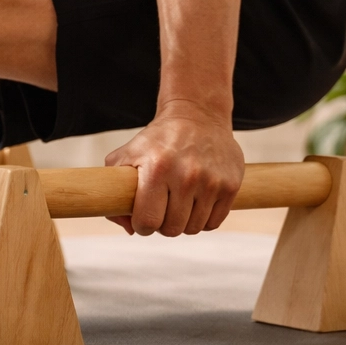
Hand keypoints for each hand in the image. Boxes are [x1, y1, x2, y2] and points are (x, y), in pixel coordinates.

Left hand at [103, 101, 244, 235]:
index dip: (141, 225)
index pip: (148, 221)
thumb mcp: (127, 156)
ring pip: (193, 228)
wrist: (198, 115)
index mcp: (157, 169)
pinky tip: (196, 203)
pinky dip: (203, 219)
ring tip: (178, 204)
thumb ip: (114, 192)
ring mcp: (211, 182)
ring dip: (183, 222)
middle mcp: (186, 176)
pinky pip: (214, 223)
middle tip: (161, 209)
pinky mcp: (231, 185)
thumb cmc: (157, 141)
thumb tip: (130, 228)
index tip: (143, 217)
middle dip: (162, 225)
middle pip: (171, 229)